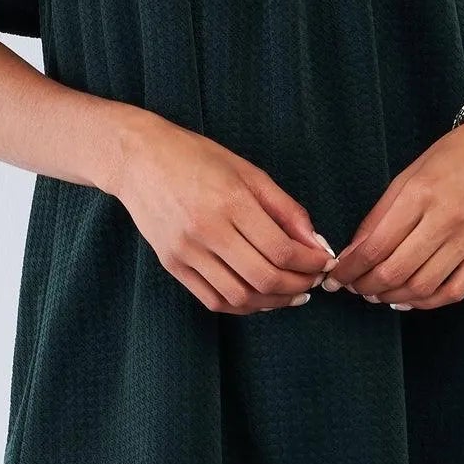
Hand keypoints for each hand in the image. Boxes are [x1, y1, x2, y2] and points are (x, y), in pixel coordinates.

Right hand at [114, 111, 336, 312]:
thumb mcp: (249, 172)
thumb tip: (316, 243)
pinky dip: (243, 306)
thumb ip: (286, 209)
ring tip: (291, 293)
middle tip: (312, 281)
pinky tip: (260, 296)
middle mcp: (207, 230)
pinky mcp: (172, 265)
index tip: (324, 262)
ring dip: (273, 301)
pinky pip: (213, 300)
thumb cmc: (198, 158)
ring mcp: (186, 251)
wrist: (139, 160)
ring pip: (240, 296)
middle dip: (298, 286)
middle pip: (264, 278)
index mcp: (231, 201)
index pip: (282, 249)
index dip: (311, 263)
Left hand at [326, 120, 463, 308]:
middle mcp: (447, 218)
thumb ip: (380, 215)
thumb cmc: (452, 158)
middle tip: (354, 288)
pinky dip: (427, 302)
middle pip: (396, 271)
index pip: (375, 245)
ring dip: (392, 297)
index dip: (350, 268)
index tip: (336, 277)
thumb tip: (352, 253)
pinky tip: (410, 298)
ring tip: (377, 295)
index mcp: (420, 193)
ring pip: (423, 286)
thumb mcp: (408, 176)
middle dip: (366, 286)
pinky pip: (454, 291)